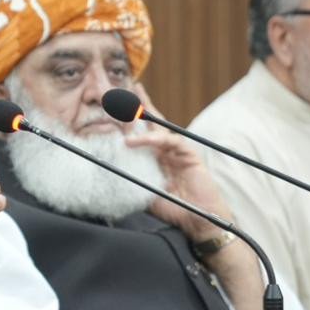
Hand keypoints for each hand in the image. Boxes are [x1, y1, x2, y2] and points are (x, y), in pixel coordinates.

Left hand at [123, 84, 230, 240]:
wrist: (199, 219)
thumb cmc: (176, 208)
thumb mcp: (146, 194)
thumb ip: (133, 182)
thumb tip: (110, 176)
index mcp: (157, 158)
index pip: (142, 134)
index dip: (130, 121)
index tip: (114, 108)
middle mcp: (167, 150)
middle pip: (151, 123)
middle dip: (137, 106)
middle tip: (122, 90)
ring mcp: (178, 150)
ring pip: (158, 127)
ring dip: (141, 116)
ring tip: (124, 107)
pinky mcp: (188, 153)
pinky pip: (168, 141)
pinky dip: (150, 139)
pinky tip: (133, 141)